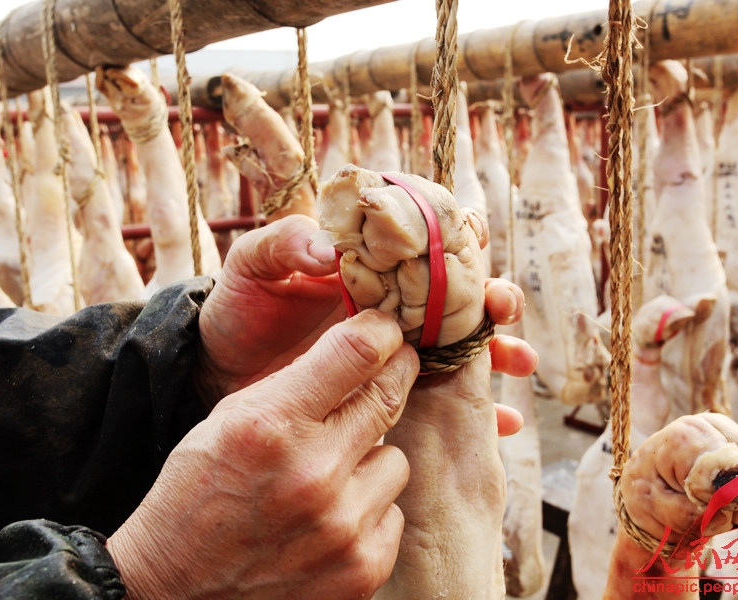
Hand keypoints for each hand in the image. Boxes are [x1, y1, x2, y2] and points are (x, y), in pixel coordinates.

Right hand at [108, 310, 417, 599]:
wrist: (176, 591)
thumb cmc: (199, 494)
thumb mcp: (231, 419)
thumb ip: (296, 383)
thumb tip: (365, 345)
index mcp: (271, 424)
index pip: (359, 352)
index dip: (382, 332)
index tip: (387, 331)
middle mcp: (312, 474)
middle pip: (389, 397)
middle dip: (394, 377)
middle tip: (392, 372)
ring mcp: (341, 527)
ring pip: (395, 461)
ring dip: (370, 461)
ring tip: (329, 478)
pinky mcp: (362, 570)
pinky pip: (393, 514)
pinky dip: (368, 512)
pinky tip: (328, 521)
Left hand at [195, 214, 537, 419]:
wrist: (220, 373)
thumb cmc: (239, 310)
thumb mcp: (252, 267)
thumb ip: (284, 245)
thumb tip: (327, 250)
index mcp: (366, 272)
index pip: (425, 251)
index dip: (459, 246)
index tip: (480, 244)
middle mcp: (390, 312)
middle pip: (457, 302)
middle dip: (490, 301)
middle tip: (504, 310)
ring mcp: (392, 359)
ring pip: (459, 353)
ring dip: (495, 354)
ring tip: (517, 363)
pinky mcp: (387, 401)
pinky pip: (441, 406)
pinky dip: (476, 414)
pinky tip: (505, 424)